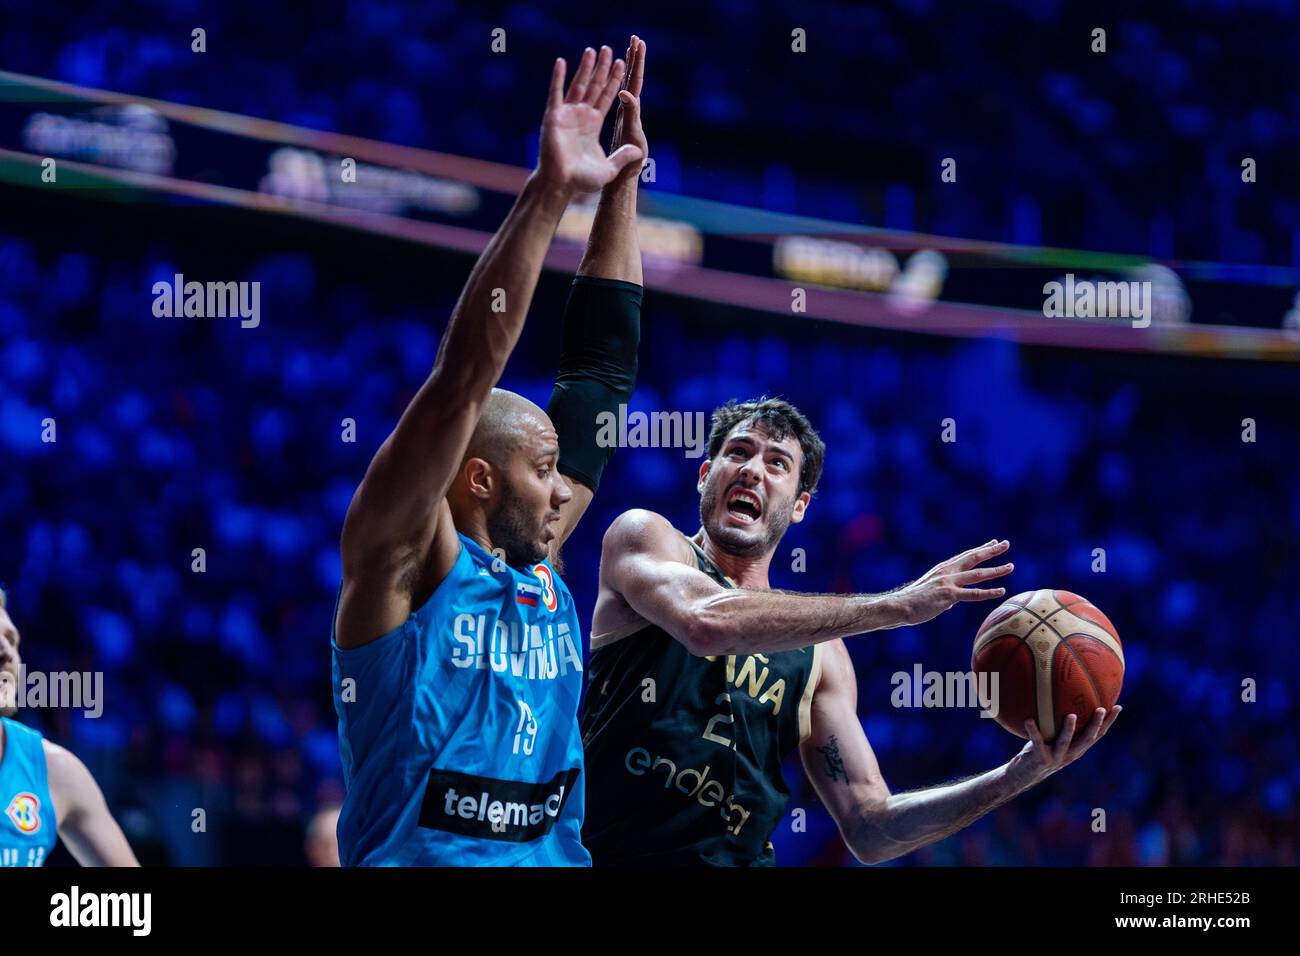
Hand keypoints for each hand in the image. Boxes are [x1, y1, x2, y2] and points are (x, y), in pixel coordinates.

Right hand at [538, 46, 643, 194]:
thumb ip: (623, 157)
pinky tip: (561, 63)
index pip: (607, 97)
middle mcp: (581, 115)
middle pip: (594, 86)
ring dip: (585, 67)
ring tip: (592, 50)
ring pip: (578, 85)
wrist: (561, 185)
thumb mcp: (609, 168)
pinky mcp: (554, 116)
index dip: (615, 81)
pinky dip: (558, 78)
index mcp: (593, 124)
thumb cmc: (582, 180)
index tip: (623, 64)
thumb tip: (639, 151)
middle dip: (602, 68)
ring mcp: (567, 114)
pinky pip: (556, 93)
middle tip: (609, 50)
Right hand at [890, 539, 1013, 625]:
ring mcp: (949, 582)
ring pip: (978, 574)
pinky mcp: (949, 595)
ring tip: (1010, 566)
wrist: (899, 606)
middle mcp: (947, 572)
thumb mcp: (930, 594)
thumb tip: (951, 604)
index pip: (965, 556)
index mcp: (942, 569)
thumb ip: (944, 596)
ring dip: (996, 570)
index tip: (993, 542)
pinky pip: (974, 594)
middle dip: (991, 550)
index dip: (981, 549)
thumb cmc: (912, 602)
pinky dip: (989, 592)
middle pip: (973, 558)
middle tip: (1006, 543)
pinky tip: (1001, 590)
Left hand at [1007, 707, 1122, 788]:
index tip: (1118, 707)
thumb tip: (1058, 697)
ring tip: (1071, 715)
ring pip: (1065, 742)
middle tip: (1100, 709)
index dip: (1108, 722)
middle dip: (1096, 724)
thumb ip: (1058, 723)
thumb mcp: (1052, 737)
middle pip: (1087, 739)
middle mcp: (1071, 753)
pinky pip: (1037, 742)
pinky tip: (1028, 719)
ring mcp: (1057, 757)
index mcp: (1077, 748)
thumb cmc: (1038, 751)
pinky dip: (1033, 731)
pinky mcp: (1041, 759)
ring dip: (1069, 729)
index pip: (1097, 735)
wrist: (1025, 775)